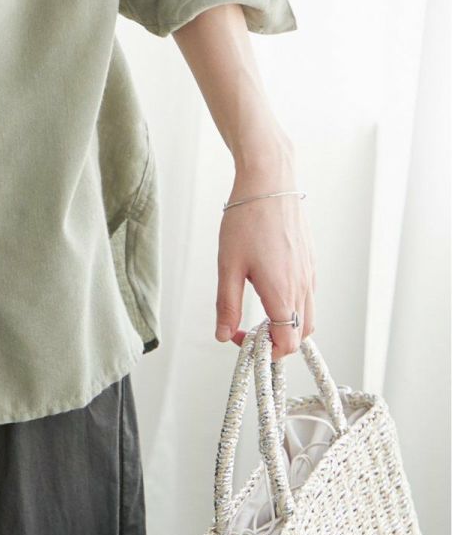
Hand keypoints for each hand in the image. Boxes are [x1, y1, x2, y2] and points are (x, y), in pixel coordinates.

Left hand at [216, 163, 316, 360]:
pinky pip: (308, 295)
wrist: (269, 182)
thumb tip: (222, 335)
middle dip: (276, 342)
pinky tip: (269, 285)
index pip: (285, 345)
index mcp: (283, 294)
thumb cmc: (246, 220)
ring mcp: (310, 274)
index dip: (263, 352)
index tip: (240, 338)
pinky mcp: (310, 261)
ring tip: (258, 311)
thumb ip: (227, 305)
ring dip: (286, 324)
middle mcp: (303, 288)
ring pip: (306, 316)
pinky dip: (293, 304)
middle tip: (249, 330)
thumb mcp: (228, 265)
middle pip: (299, 335)